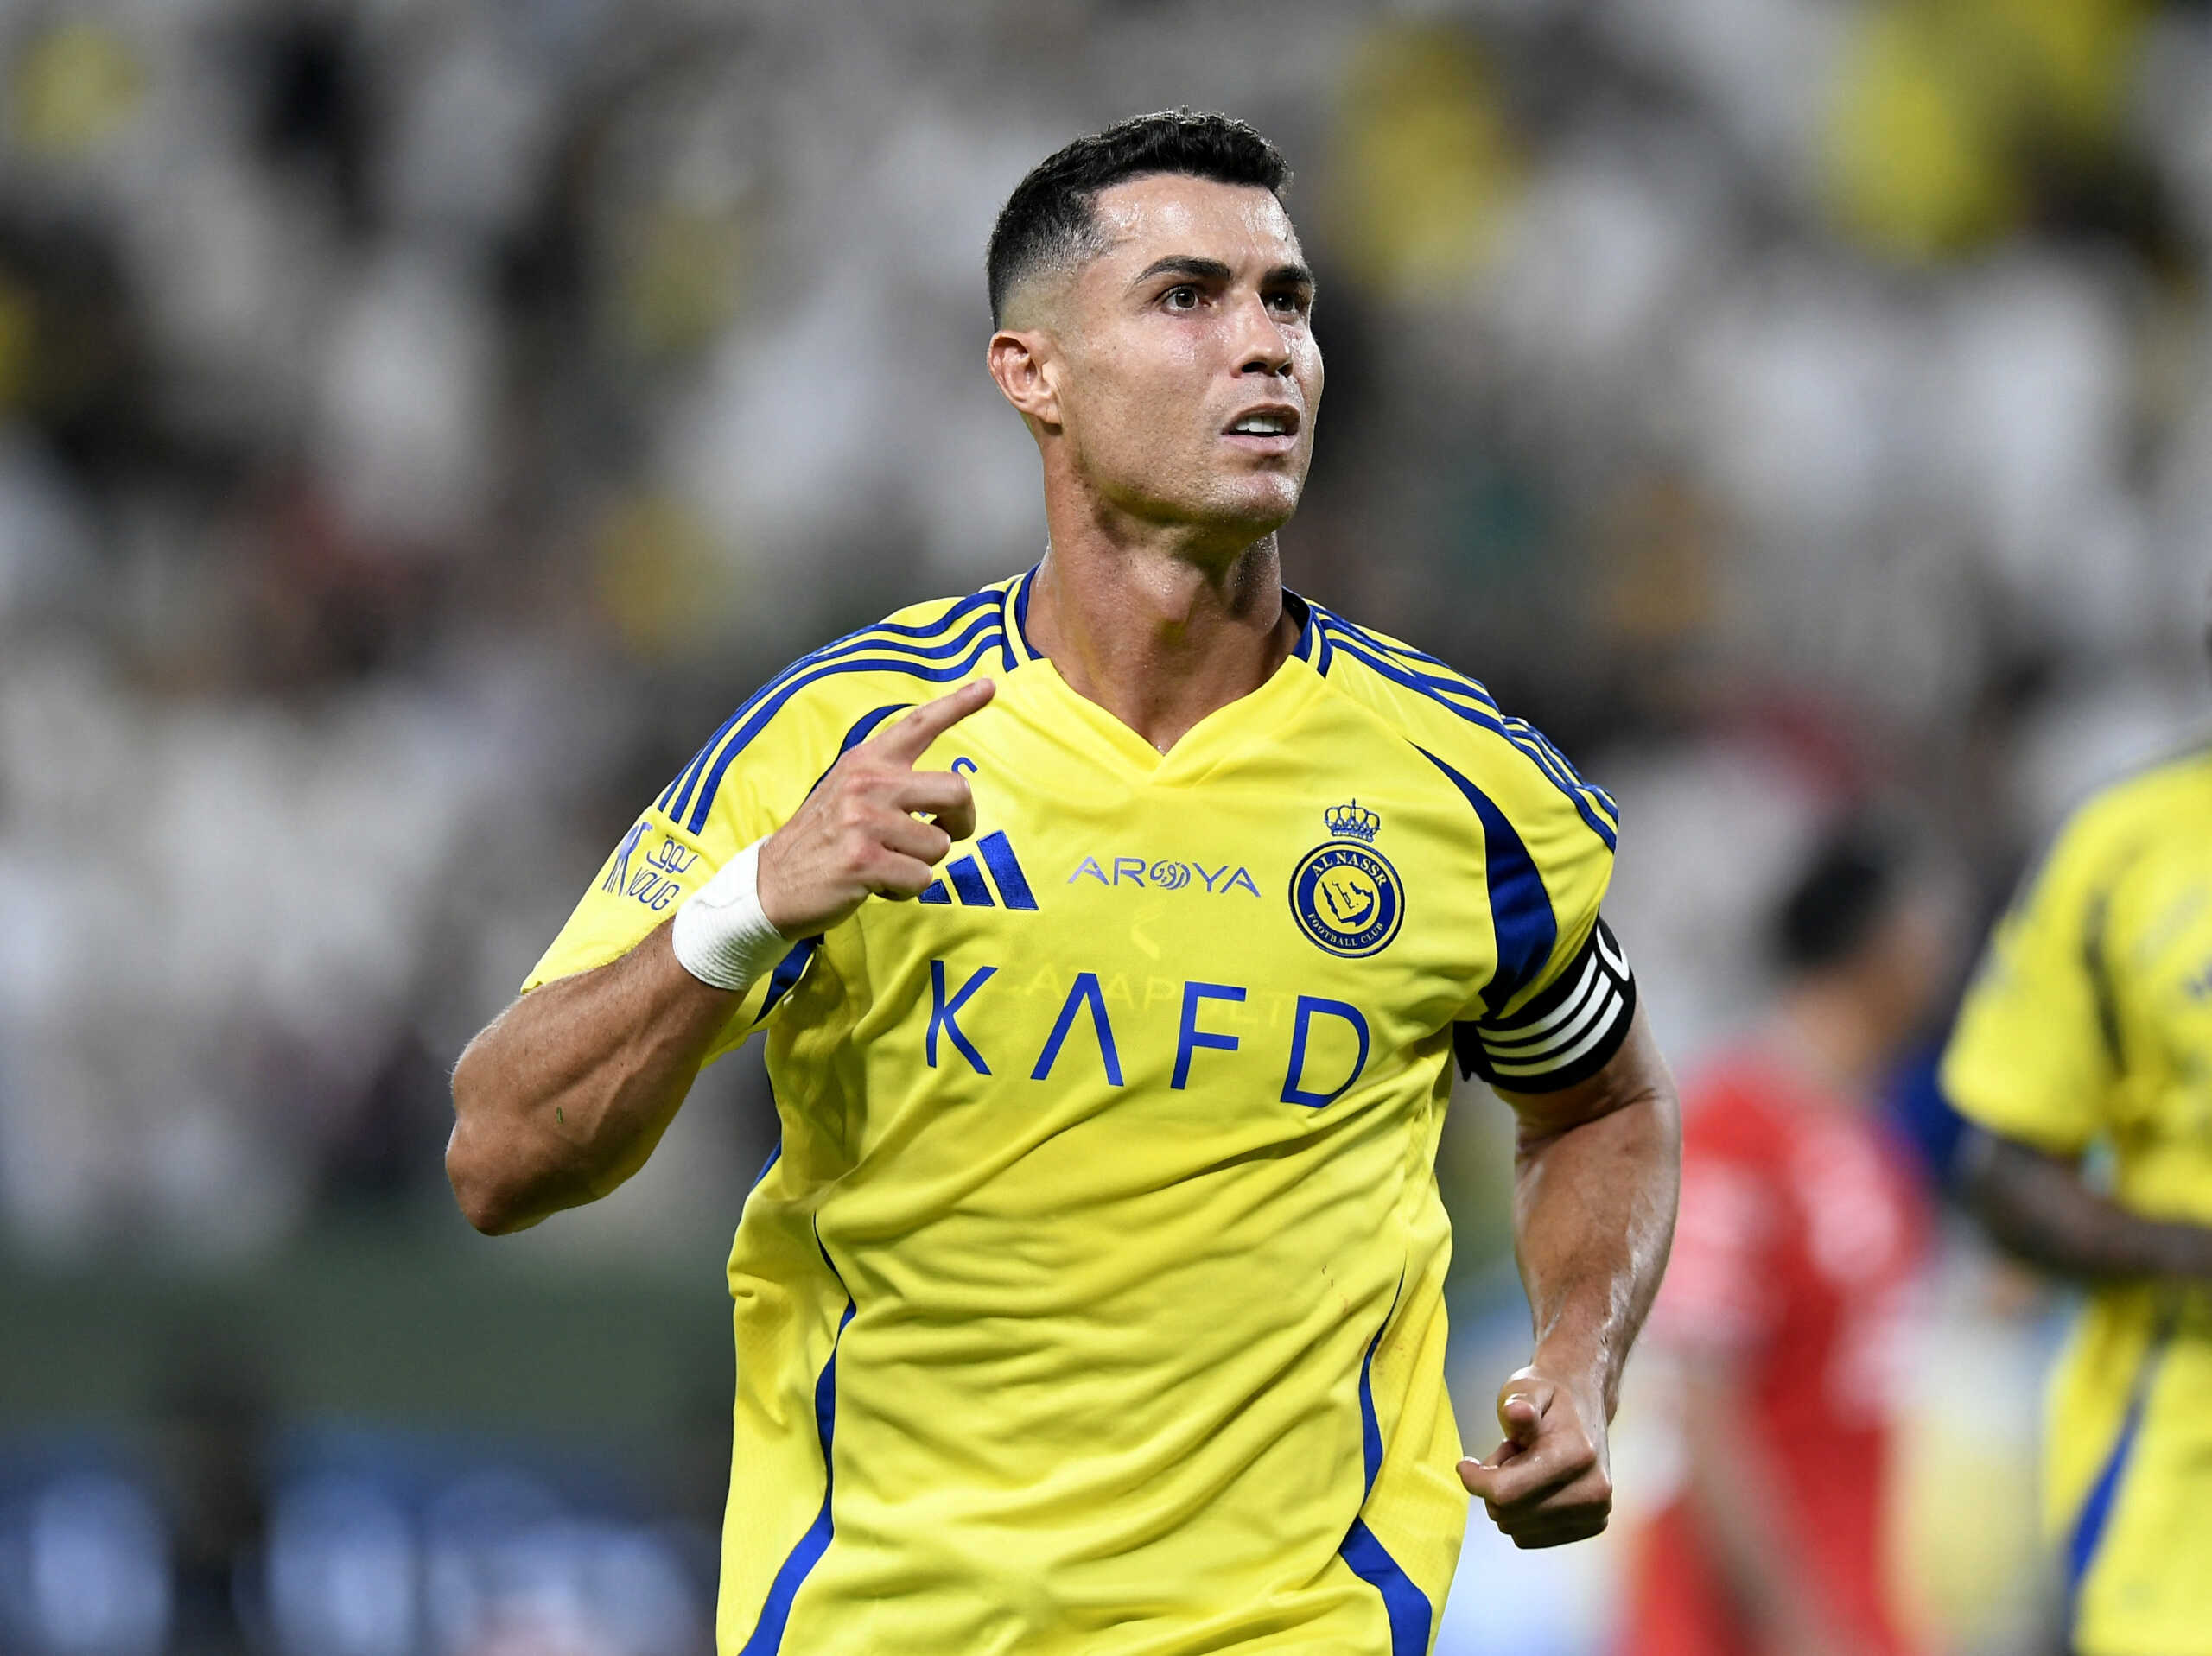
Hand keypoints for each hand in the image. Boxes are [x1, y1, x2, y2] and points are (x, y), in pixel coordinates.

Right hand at [756, 680, 992, 934]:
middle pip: (957, 790)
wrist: (772, 883)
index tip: (990, 686)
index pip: (920, 724)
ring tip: (887, 864)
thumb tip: (950, 791)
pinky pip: (921, 878)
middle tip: (944, 836)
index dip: (959, 704)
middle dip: (963, 822)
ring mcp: (864, 821)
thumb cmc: (823, 839)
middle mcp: (868, 783)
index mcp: (866, 761)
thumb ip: (890, 780)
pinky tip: (876, 884)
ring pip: (941, 845)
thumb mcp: (847, 791)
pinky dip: (905, 890)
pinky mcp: (863, 861)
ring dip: (922, 864)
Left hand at [1457, 1365, 1611, 1547]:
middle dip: (1494, 1486)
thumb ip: (1520, 1402)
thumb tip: (1517, 1412)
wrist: (1584, 1406)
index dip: (1475, 1480)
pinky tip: (1536, 1486)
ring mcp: (1596, 1512)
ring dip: (1508, 1501)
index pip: (1506, 1492)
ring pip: (1515, 1529)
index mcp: (1577, 1455)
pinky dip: (1521, 1515)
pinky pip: (1529, 1538)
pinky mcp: (1592, 1526)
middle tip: (1510, 1455)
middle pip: (1507, 1514)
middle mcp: (1593, 1491)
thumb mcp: (1527, 1389)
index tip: (1466, 1465)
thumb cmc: (1548, 1398)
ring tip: (1525, 1466)